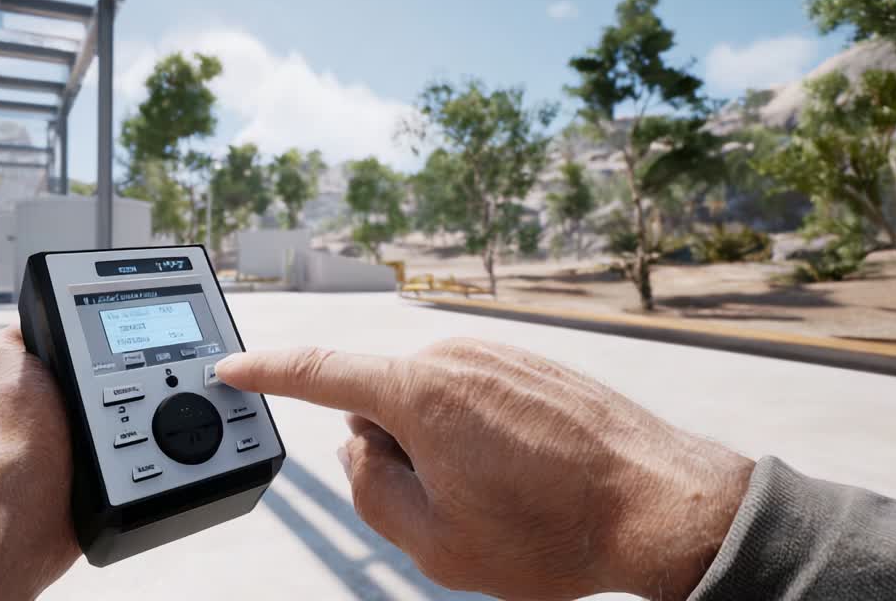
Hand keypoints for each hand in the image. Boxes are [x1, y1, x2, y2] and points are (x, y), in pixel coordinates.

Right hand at [217, 338, 752, 600]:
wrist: (662, 504)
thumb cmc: (554, 531)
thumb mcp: (436, 542)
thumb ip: (368, 491)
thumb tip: (359, 449)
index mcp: (420, 392)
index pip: (319, 372)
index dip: (267, 371)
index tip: (233, 367)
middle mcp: (454, 356)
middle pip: (381, 402)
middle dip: (394, 450)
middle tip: (455, 501)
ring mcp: (496, 353)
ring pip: (429, 402)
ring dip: (441, 445)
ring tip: (505, 490)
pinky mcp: (528, 361)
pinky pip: (473, 394)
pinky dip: (479, 434)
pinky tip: (527, 471)